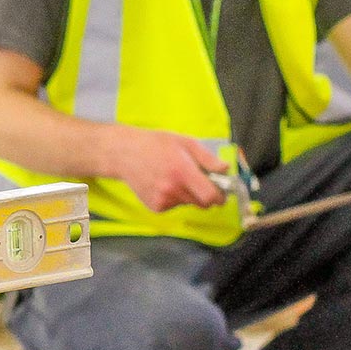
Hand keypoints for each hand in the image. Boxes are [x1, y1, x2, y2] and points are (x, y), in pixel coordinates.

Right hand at [106, 127, 227, 212]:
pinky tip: (163, 184)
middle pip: (202, 203)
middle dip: (204, 194)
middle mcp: (172, 189)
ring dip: (188, 195)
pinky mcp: (155, 207)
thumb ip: (208, 158)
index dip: (219, 196)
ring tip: (174, 178)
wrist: (124, 153)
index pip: (210, 197)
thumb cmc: (156, 144)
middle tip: (196, 180)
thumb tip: (225, 170)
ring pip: (188, 204)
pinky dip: (174, 198)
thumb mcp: (185, 143)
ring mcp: (162, 200)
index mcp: (182, 172)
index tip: (220, 191)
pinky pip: (174, 205)